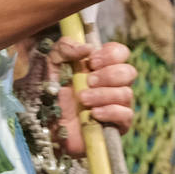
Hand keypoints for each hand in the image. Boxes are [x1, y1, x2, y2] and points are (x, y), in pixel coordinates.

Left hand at [51, 39, 136, 156]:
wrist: (45, 125)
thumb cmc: (50, 93)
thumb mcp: (51, 64)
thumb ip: (65, 48)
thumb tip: (88, 47)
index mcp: (100, 67)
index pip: (121, 53)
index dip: (111, 55)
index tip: (92, 61)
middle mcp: (112, 84)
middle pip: (129, 72)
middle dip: (109, 75)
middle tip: (88, 81)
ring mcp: (116, 105)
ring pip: (126, 93)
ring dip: (104, 95)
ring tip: (83, 99)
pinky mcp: (117, 126)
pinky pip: (126, 115)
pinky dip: (111, 112)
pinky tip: (94, 114)